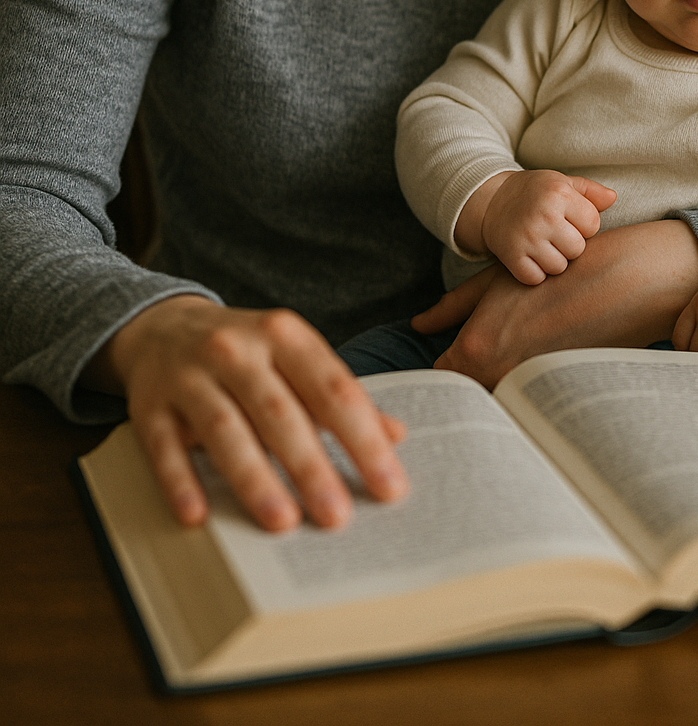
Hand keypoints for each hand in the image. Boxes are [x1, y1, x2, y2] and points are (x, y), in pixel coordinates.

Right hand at [83, 295, 408, 531]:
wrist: (165, 328)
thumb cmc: (247, 354)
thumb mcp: (295, 360)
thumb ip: (339, 397)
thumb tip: (396, 436)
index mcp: (284, 335)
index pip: (333, 388)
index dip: (364, 438)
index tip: (389, 485)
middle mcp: (237, 349)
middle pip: (279, 412)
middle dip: (311, 466)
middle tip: (337, 516)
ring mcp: (190, 375)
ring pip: (225, 428)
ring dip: (254, 477)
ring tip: (282, 521)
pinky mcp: (150, 404)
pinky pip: (164, 445)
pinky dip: (180, 480)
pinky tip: (198, 515)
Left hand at [412, 220, 697, 388]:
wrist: (630, 280)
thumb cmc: (560, 271)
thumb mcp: (498, 280)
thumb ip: (454, 307)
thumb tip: (420, 325)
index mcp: (477, 350)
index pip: (443, 378)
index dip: (447, 367)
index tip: (456, 356)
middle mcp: (499, 379)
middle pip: (472, 393)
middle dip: (474, 380)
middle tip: (497, 350)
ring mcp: (532, 396)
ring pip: (503, 398)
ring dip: (506, 385)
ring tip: (528, 350)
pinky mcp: (562, 402)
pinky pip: (535, 405)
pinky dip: (536, 392)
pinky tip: (551, 357)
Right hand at [457, 169, 615, 283]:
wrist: (491, 201)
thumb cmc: (534, 192)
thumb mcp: (561, 183)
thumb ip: (590, 191)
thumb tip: (613, 198)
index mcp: (559, 194)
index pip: (593, 225)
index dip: (583, 225)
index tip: (569, 219)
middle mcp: (543, 215)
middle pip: (577, 249)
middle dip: (570, 245)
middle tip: (555, 234)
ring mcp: (526, 238)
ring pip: (559, 267)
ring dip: (554, 261)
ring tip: (544, 245)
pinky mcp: (511, 256)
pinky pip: (536, 279)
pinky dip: (535, 273)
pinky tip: (531, 257)